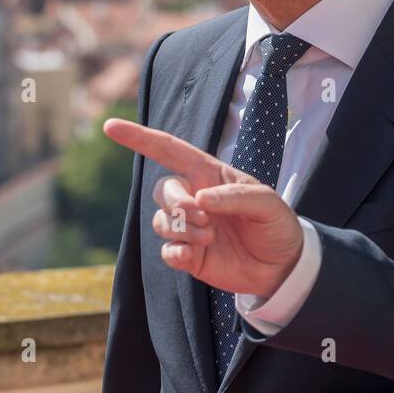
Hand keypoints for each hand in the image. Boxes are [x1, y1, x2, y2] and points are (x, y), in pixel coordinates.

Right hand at [103, 118, 303, 296]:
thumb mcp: (267, 203)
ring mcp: (190, 227)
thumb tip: (200, 199)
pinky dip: (175, 252)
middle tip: (203, 217)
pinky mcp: (189, 255)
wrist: (283, 266)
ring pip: (160, 221)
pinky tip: (193, 255)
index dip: (141, 138)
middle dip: (175, 203)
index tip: (110, 126)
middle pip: (162, 189)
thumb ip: (236, 196)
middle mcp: (195, 198)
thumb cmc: (276, 224)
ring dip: (180, 229)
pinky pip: (166, 250)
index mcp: (211, 175)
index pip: (171, 151)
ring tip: (209, 236)